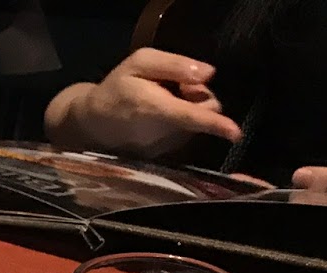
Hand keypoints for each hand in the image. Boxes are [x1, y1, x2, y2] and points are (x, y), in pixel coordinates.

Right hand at [46, 49, 241, 157]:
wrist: (92, 122)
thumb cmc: (116, 88)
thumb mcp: (140, 62)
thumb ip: (174, 65)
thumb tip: (209, 74)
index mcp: (156, 109)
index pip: (191, 116)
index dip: (215, 123)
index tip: (234, 133)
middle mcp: (163, 134)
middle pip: (204, 113)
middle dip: (201, 96)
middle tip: (178, 85)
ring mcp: (164, 148)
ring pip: (197, 124)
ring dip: (190, 109)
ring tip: (163, 101)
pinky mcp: (164, 155)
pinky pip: (187, 134)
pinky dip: (182, 122)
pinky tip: (160, 116)